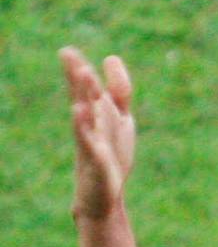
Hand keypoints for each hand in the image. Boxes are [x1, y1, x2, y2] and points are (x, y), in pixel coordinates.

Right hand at [60, 48, 135, 220]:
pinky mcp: (97, 161)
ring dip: (85, 96)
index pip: (90, 89)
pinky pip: (91, 143)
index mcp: (97, 114)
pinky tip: (82, 113)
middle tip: (68, 54)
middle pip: (84, 98)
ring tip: (83, 75)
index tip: (66, 51)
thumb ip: (119, 91)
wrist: (105, 195)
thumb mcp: (121, 119)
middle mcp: (91, 125)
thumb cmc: (110, 156)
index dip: (81, 71)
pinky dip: (87, 128)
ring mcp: (92, 143)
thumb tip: (110, 56)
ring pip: (86, 117)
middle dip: (79, 77)